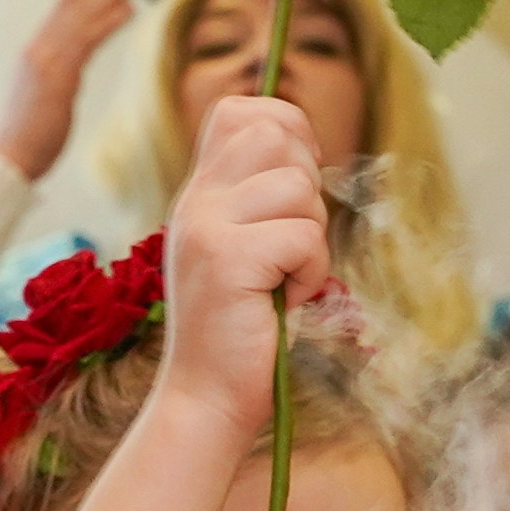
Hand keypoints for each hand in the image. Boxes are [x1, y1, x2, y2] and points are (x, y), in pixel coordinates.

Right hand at [0, 0, 148, 183]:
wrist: (10, 160)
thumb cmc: (27, 139)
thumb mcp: (42, 100)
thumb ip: (55, 79)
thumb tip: (67, 74)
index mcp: (34, 51)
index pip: (63, 8)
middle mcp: (38, 47)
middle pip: (76, 1)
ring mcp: (46, 58)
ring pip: (83, 12)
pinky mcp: (57, 75)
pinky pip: (87, 40)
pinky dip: (109, 21)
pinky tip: (131, 8)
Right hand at [157, 95, 329, 443]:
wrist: (206, 399)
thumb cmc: (240, 331)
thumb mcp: (244, 251)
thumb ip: (259, 203)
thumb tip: (308, 154)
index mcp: (200, 194)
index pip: (239, 112)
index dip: (287, 127)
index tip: (301, 180)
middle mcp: (196, 201)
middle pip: (274, 135)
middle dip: (308, 186)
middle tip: (293, 243)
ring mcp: (206, 226)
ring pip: (297, 189)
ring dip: (314, 239)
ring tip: (288, 279)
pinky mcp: (227, 260)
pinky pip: (304, 237)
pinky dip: (312, 273)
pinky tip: (288, 300)